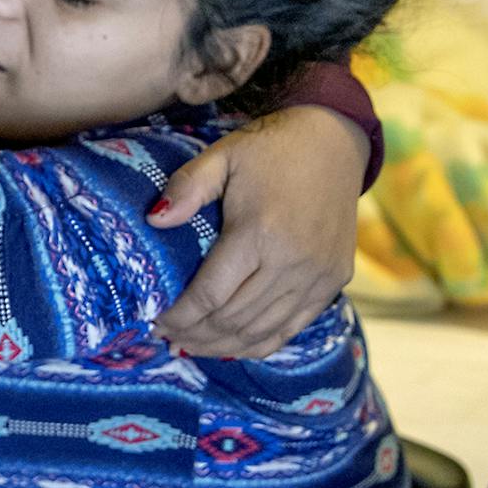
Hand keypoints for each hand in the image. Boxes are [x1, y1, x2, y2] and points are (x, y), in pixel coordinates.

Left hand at [148, 107, 369, 357]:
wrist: (334, 142)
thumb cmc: (270, 150)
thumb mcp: (223, 157)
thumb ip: (187, 187)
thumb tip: (153, 220)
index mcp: (260, 233)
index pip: (211, 294)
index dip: (180, 315)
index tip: (154, 321)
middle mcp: (293, 262)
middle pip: (234, 319)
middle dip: (194, 334)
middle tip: (166, 336)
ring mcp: (318, 276)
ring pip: (262, 331)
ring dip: (222, 345)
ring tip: (191, 345)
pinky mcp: (334, 281)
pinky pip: (292, 328)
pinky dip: (259, 343)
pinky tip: (232, 345)